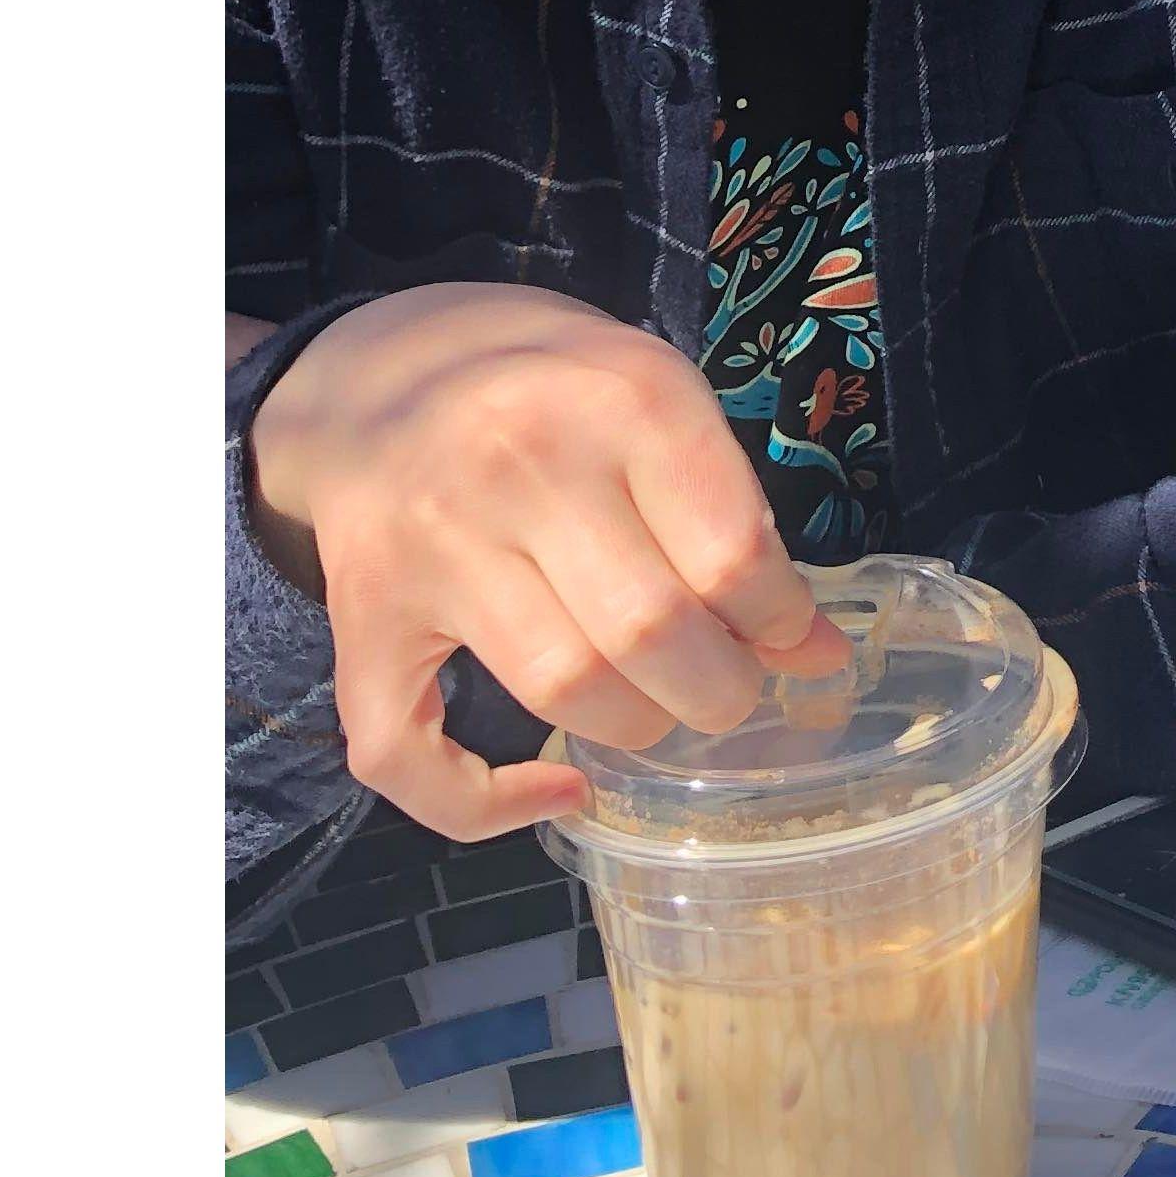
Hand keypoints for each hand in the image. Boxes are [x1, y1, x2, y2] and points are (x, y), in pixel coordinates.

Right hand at [248, 282, 844, 839]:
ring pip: (560, 690)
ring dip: (637, 727)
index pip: (731, 553)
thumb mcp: (661, 402)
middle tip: (729, 686)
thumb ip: (734, 513)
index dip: (779, 620)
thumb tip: (815, 651)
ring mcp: (432, 546)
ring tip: (661, 707)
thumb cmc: (553, 383)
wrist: (383, 371)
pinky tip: (558, 790)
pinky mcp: (361, 613)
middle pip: (650, 632)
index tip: (787, 636)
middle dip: (719, 689)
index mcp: (622, 398)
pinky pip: (404, 750)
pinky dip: (484, 805)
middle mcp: (521, 465)